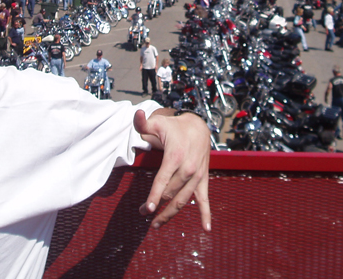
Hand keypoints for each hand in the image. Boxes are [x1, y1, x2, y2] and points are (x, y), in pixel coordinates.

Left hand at [133, 109, 210, 231]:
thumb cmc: (174, 127)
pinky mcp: (202, 180)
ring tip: (156, 224)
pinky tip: (206, 228)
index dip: (154, 196)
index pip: (162, 181)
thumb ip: (143, 123)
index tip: (147, 209)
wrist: (199, 127)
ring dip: (170, 214)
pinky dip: (206, 214)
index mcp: (175, 157)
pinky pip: (204, 199)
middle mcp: (187, 169)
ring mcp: (196, 176)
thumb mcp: (158, 123)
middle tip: (143, 212)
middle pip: (170, 193)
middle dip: (156, 205)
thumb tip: (136, 114)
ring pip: (183, 200)